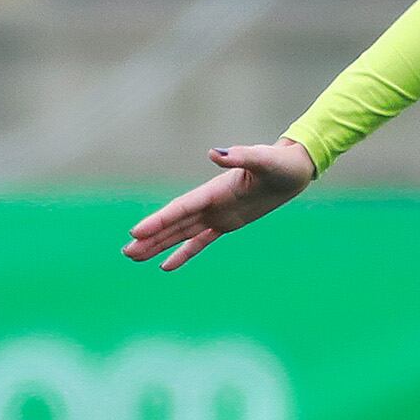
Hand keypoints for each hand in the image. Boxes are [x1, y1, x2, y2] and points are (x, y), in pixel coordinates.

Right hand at [122, 138, 316, 270]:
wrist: (292, 170)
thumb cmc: (279, 163)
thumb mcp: (264, 160)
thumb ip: (241, 157)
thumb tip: (216, 153)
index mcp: (213, 190)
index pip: (180, 208)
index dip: (159, 221)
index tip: (136, 232)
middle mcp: (210, 203)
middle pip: (174, 224)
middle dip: (150, 238)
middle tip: (126, 252)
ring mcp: (216, 214)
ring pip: (181, 234)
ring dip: (158, 245)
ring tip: (134, 257)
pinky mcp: (227, 223)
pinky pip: (200, 241)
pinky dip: (184, 253)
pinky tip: (166, 266)